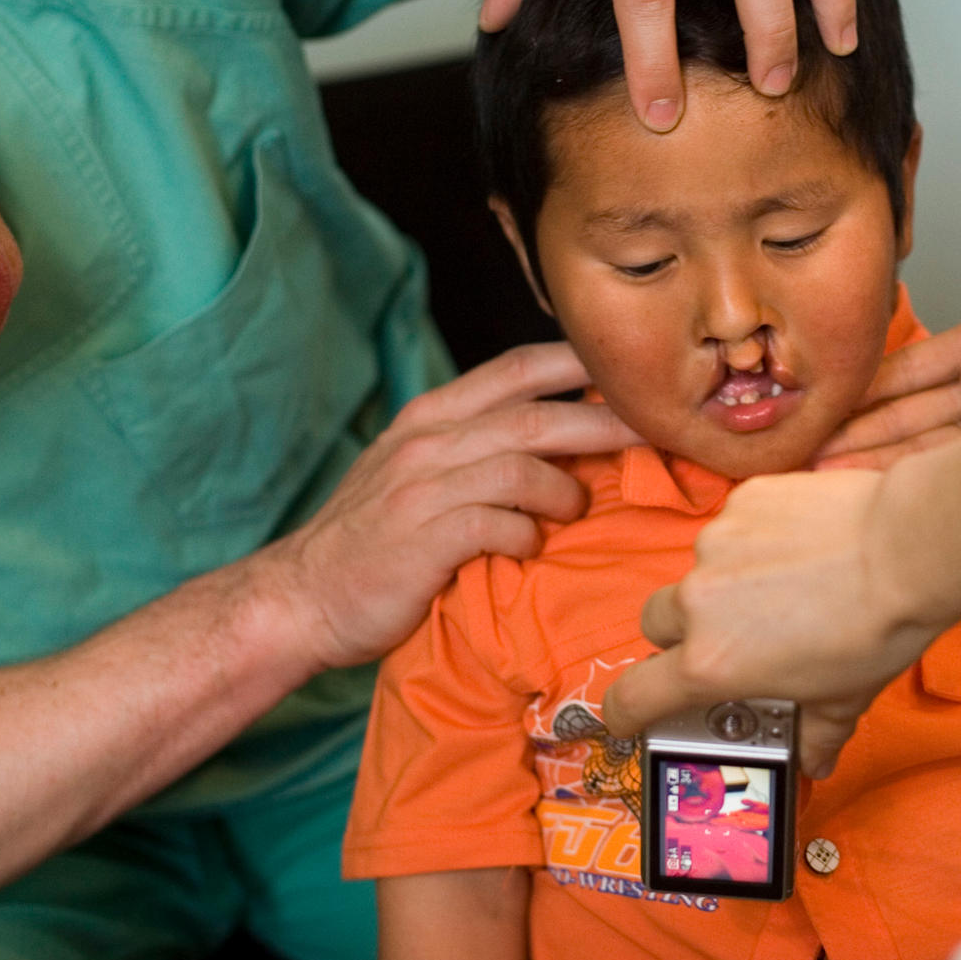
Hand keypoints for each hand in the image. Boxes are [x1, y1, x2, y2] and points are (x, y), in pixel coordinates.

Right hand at [264, 344, 638, 669]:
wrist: (300, 597)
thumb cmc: (374, 540)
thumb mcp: (417, 472)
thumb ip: (476, 447)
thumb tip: (565, 438)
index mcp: (432, 416)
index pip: (518, 366)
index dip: (581, 362)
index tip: (635, 373)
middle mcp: (429, 440)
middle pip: (539, 414)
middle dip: (608, 421)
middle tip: (660, 433)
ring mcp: (423, 488)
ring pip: (524, 464)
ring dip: (567, 487)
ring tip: (580, 506)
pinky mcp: (424, 538)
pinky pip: (498, 522)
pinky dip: (527, 533)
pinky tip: (529, 546)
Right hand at [601, 468, 942, 776]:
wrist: (908, 550)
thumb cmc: (876, 631)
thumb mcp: (842, 701)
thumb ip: (815, 735)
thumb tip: (815, 759)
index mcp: (711, 663)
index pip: (633, 695)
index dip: (623, 711)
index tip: (629, 714)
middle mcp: (699, 602)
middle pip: (657, 624)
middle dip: (681, 636)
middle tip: (731, 641)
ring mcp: (716, 544)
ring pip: (698, 571)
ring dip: (725, 585)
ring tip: (785, 588)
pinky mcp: (742, 500)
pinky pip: (733, 527)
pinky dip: (755, 541)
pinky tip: (801, 548)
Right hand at [817, 260, 960, 468]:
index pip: (913, 368)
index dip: (868, 385)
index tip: (825, 400)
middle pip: (905, 416)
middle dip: (856, 433)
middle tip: (804, 454)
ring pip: (924, 452)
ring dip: (877, 467)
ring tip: (828, 483)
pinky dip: (923, 487)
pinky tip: (886, 501)